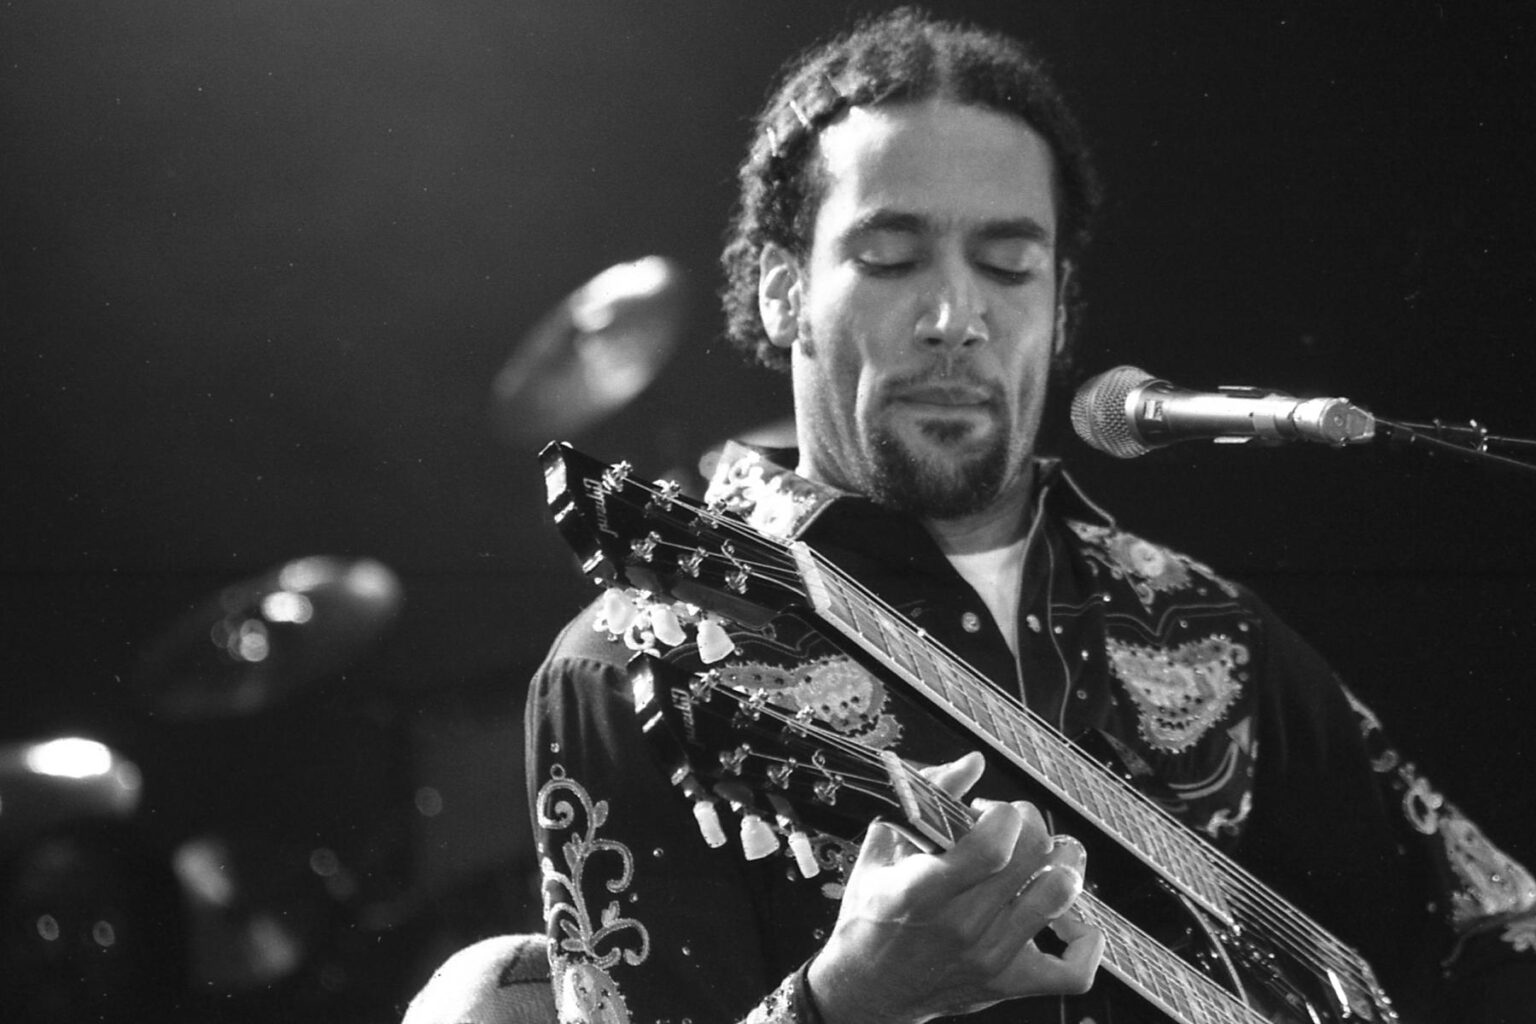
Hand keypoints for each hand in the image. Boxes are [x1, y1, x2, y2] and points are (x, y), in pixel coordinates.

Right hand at [806, 752, 1103, 1023]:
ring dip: (1063, 864)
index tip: (989, 811)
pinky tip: (1070, 919)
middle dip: (1031, 824)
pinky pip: (1073, 970)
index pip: (993, 845)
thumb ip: (926, 799)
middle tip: (1014, 826)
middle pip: (1034, 858)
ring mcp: (990, 957)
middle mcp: (962, 926)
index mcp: (924, 890)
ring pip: (1059, 896)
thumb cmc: (871, 919)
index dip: (1004, 814)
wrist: (866, 991)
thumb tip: (971, 764)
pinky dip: (1085, 941)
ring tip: (1046, 859)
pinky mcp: (1009, 983)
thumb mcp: (882, 851)